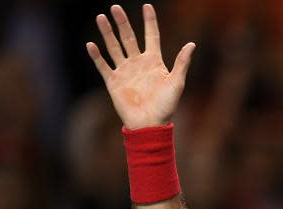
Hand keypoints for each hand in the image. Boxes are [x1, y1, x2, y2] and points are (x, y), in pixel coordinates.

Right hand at [86, 4, 194, 128]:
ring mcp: (124, 71)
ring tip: (101, 17)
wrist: (150, 124)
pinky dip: (97, 56)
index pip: (151, 36)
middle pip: (128, 37)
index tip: (147, 6)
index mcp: (154, 62)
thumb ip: (182, 63)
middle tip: (115, 7)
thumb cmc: (166, 106)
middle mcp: (138, 63)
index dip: (150, 21)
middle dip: (122, 22)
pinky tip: (91, 44)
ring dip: (107, 33)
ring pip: (114, 47)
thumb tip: (192, 44)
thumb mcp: (177, 82)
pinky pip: (103, 66)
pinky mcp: (113, 82)